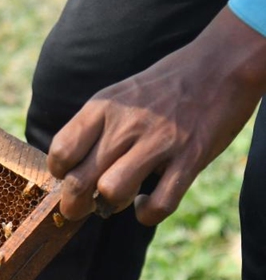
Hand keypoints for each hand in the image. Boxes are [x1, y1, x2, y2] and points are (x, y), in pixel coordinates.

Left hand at [48, 7, 265, 225]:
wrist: (219, 66)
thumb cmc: (160, 89)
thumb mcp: (116, 97)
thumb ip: (92, 129)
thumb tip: (66, 169)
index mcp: (102, 108)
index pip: (60, 152)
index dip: (60, 174)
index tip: (69, 177)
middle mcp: (125, 125)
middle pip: (79, 181)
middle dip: (74, 205)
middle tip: (81, 207)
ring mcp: (159, 142)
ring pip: (113, 192)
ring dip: (111, 205)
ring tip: (119, 198)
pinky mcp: (189, 159)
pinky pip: (159, 204)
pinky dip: (148, 213)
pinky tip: (147, 201)